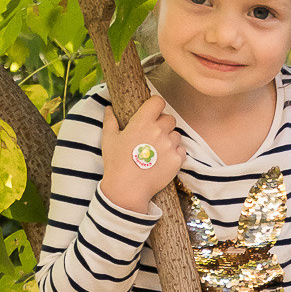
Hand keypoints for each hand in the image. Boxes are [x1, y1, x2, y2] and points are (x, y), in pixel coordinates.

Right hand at [100, 95, 184, 214]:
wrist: (127, 189)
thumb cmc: (116, 163)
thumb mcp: (109, 139)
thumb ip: (110, 121)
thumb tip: (109, 108)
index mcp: (142, 122)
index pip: (158, 102)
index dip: (156, 105)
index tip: (153, 112)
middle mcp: (159, 131)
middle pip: (169, 118)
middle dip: (163, 124)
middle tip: (153, 135)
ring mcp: (169, 146)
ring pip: (176, 134)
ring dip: (169, 139)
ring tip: (157, 150)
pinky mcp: (177, 160)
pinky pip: (181, 150)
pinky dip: (175, 153)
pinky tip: (163, 159)